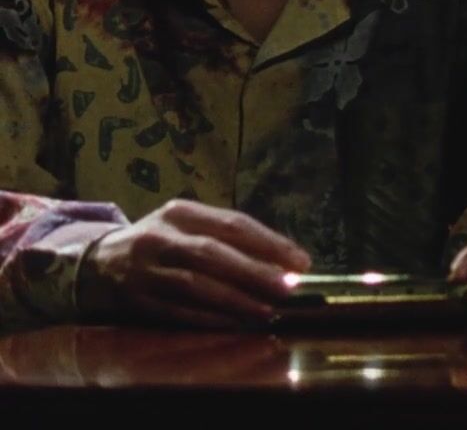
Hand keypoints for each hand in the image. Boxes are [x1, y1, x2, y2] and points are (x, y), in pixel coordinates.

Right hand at [79, 199, 310, 328]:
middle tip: (288, 287)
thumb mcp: (187, 226)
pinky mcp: (136, 300)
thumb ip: (229, 239)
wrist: (96, 264)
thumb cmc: (160, 244)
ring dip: (236, 300)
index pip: (233, 224)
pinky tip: (236, 324)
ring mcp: (145, 270)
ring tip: (268, 310)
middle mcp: (160, 237)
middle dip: (256, 272)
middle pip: (215, 254)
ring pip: (197, 285)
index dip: (270, 243)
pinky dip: (211, 318)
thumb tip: (284, 262)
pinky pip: (180, 311)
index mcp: (180, 212)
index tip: (301, 261)